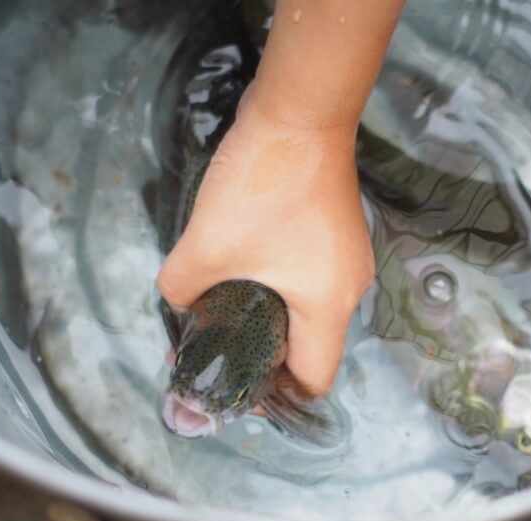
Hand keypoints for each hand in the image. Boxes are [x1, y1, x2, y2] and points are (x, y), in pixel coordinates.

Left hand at [157, 93, 373, 393]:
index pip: (315, 381)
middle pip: (311, 346)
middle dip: (265, 353)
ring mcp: (350, 259)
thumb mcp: (205, 247)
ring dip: (273, 316)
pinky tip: (251, 260)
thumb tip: (180, 302)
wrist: (300, 115)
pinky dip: (284, 284)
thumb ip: (181, 292)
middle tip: (218, 340)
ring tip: (228, 299)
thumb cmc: (261, 188)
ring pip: (312, 311)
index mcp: (327, 307)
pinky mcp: (341, 233)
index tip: (236, 380)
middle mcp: (349, 290)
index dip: (277, 395)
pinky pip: (313, 278)